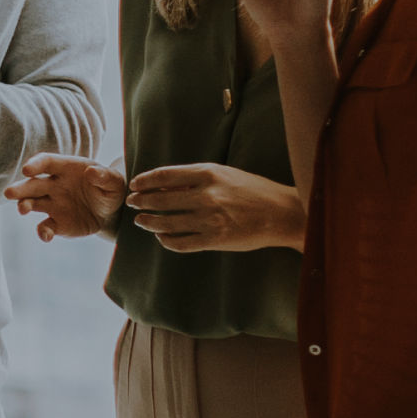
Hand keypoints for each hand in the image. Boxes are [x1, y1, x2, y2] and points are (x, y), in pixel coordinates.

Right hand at [5, 153, 123, 241]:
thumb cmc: (111, 189)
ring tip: (22, 209)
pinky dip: (43, 231)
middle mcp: (53, 185)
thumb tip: (91, 172)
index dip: (35, 164)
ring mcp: (52, 204)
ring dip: (24, 205)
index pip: (46, 162)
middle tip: (9, 193)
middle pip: (32, 184)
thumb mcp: (114, 181)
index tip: (27, 170)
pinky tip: (46, 236)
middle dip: (20, 188)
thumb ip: (105, 177)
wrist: (112, 211)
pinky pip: (46, 227)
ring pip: (32, 203)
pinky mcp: (57, 223)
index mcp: (65, 169)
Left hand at [126, 163, 305, 252]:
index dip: (144, 181)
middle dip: (140, 202)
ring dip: (148, 222)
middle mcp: (207, 196)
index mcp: (208, 174)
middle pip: (160, 200)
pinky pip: (180, 243)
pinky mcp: (215, 240)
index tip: (134, 185)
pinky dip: (166, 241)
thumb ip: (194, 179)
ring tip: (141, 221)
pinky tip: (162, 237)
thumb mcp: (224, 174)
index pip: (164, 175)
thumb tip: (162, 184)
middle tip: (132, 203)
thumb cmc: (252, 190)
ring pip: (166, 223)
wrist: (283, 213)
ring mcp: (211, 219)